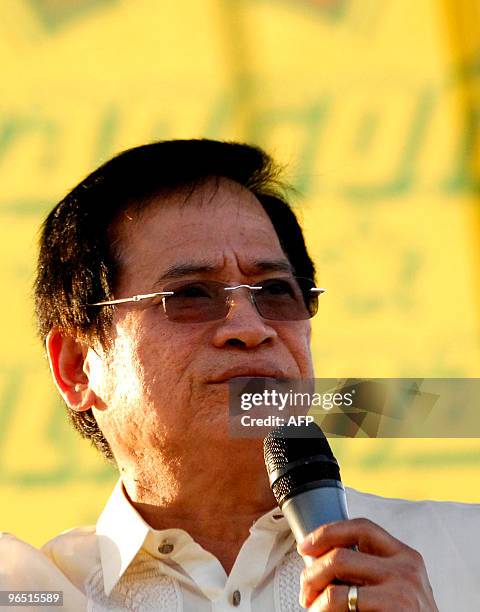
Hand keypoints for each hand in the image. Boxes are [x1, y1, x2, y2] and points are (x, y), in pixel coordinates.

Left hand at [297, 518, 437, 610]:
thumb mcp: (397, 584)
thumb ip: (370, 568)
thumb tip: (321, 558)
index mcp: (405, 555)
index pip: (361, 527)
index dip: (328, 531)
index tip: (305, 545)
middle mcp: (406, 567)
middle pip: (341, 555)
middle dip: (312, 572)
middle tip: (305, 590)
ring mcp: (402, 589)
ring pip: (337, 584)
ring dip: (315, 595)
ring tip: (313, 607)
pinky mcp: (395, 608)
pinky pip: (344, 602)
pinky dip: (325, 610)